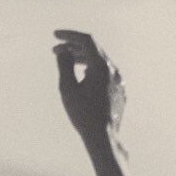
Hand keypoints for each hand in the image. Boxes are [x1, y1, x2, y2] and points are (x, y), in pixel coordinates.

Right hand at [53, 30, 125, 146]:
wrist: (103, 139)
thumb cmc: (83, 115)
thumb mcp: (67, 89)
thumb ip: (64, 65)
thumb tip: (63, 51)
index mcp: (102, 66)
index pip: (86, 40)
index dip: (69, 36)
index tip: (55, 36)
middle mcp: (113, 71)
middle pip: (93, 50)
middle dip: (74, 48)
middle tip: (56, 51)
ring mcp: (119, 82)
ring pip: (101, 63)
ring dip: (83, 59)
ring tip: (69, 61)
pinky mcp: (120, 93)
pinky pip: (106, 75)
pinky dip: (93, 71)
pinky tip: (84, 77)